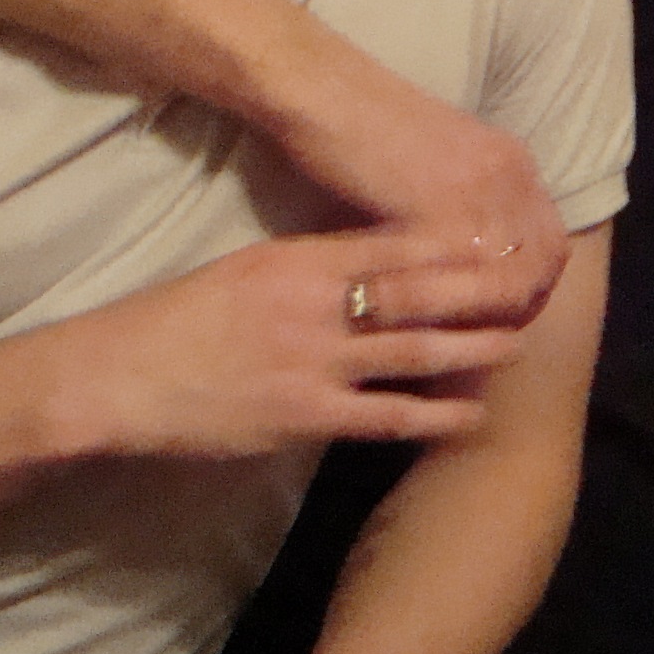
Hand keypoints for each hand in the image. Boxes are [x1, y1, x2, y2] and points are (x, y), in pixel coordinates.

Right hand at [53, 228, 523, 458]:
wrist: (121, 376)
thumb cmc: (180, 318)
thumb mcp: (247, 267)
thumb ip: (309, 263)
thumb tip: (367, 255)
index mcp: (300, 260)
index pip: (394, 245)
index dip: (454, 243)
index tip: (500, 237)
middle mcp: (315, 305)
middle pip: (416, 294)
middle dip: (480, 291)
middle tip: (532, 286)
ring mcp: (311, 362)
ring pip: (411, 352)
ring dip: (470, 349)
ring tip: (518, 344)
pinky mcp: (302, 416)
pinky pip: (381, 416)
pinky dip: (430, 415)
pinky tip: (467, 414)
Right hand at [274, 52, 570, 330]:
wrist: (321, 91)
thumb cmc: (360, 133)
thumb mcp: (434, 169)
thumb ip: (460, 213)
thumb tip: (464, 278)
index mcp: (511, 165)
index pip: (550, 247)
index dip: (531, 290)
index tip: (502, 320)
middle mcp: (507, 176)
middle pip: (541, 267)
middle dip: (515, 312)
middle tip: (478, 343)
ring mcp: (477, 191)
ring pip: (505, 282)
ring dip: (477, 320)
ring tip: (445, 345)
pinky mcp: (435, 209)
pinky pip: (450, 281)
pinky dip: (432, 312)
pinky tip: (410, 327)